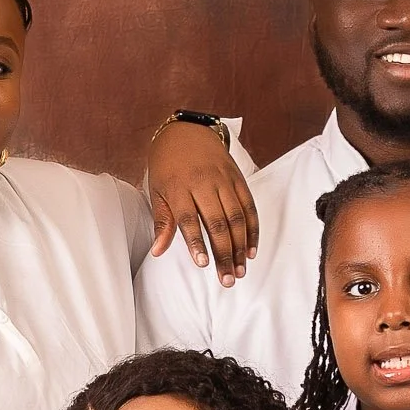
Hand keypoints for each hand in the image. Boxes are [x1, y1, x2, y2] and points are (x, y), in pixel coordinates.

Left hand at [146, 121, 258, 284]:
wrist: (187, 131)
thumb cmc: (167, 165)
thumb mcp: (157, 190)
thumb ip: (162, 222)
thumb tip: (158, 251)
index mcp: (179, 187)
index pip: (189, 219)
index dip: (197, 242)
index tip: (203, 264)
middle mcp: (203, 183)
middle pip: (217, 223)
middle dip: (224, 253)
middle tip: (227, 279)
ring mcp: (223, 180)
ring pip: (236, 217)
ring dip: (241, 247)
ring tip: (240, 270)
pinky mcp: (238, 178)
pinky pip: (249, 206)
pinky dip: (252, 229)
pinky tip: (251, 249)